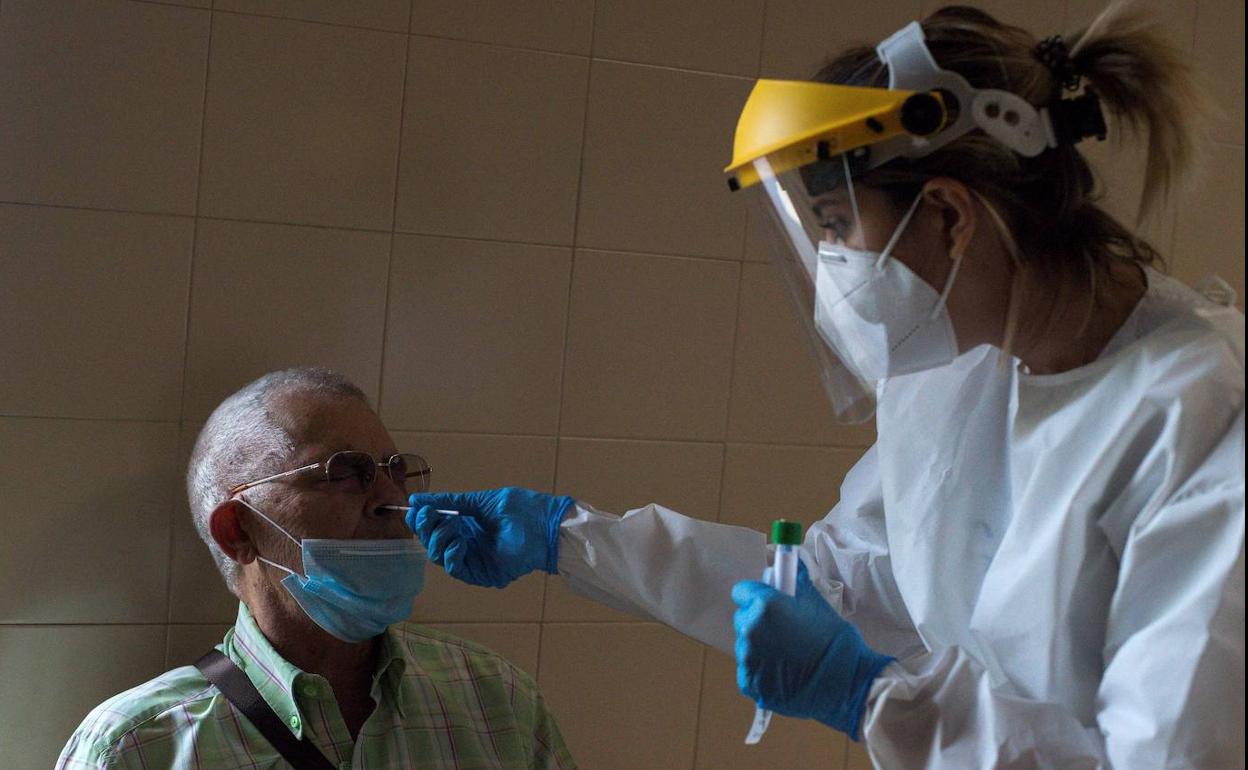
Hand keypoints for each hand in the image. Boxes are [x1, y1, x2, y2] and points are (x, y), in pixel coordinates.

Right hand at [406, 488, 574, 588]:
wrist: (546, 525)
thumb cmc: (521, 510)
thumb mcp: (481, 501)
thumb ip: (451, 502)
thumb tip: (418, 499)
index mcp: (466, 524)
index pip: (434, 526)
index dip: (421, 519)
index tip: (415, 508)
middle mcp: (465, 543)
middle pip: (432, 542)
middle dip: (426, 528)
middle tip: (428, 515)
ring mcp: (473, 559)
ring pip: (439, 556)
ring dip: (439, 539)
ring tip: (453, 525)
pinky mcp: (481, 574)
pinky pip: (456, 569)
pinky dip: (452, 555)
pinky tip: (459, 541)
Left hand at [732, 562, 893, 738]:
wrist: (846, 682)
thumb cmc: (834, 640)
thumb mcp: (815, 601)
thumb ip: (795, 580)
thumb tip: (790, 559)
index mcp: (764, 604)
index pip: (742, 591)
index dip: (756, 595)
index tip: (768, 603)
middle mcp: (750, 629)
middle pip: (743, 618)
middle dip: (759, 622)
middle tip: (784, 632)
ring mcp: (748, 658)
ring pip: (745, 646)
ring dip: (760, 648)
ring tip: (788, 656)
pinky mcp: (750, 683)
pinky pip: (749, 671)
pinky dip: (762, 672)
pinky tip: (783, 674)